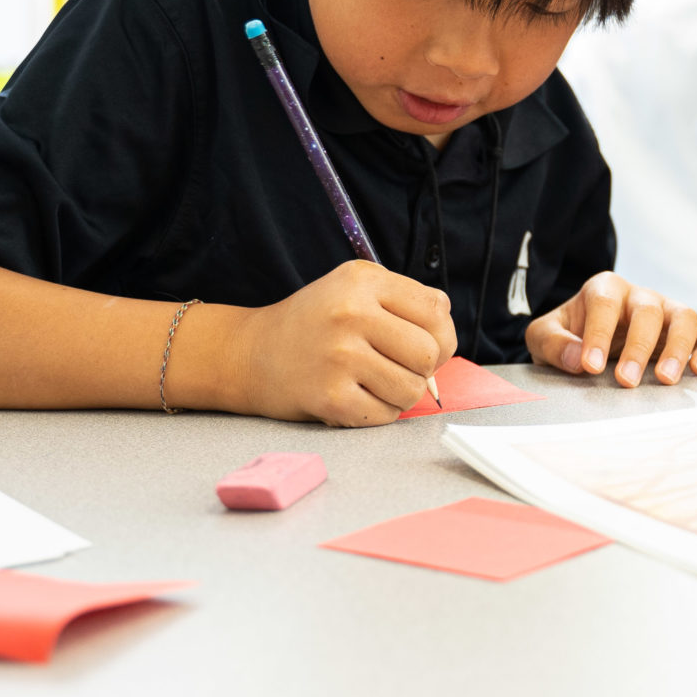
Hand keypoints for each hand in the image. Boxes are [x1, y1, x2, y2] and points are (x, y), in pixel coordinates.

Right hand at [230, 261, 456, 425]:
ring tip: (373, 381)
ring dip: (400, 393)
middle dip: (423, 369)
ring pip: (412, 390)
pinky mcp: (330, 397)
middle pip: (429, 354)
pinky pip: (385, 415)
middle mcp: (350, 314)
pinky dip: (378, 412)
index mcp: (363, 281)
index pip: (436, 311)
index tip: (428, 346)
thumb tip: (446, 331)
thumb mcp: (354, 289)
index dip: (443, 336)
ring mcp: (339, 357)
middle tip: (397, 367)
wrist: (250, 354)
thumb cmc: (314, 323)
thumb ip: (406, 300)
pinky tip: (355, 396)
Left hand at [529, 273, 696, 386]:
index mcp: (604, 289)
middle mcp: (639, 296)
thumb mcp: (544, 337)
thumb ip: (553, 344)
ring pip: (685, 316)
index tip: (590, 366)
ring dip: (678, 348)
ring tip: (666, 379)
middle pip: (648, 310)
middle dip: (638, 347)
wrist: (590, 340)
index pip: (604, 303)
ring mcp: (668, 311)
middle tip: (627, 381)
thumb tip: (578, 360)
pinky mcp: (690, 330)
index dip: (598, 334)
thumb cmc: (569, 337)